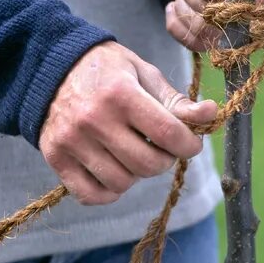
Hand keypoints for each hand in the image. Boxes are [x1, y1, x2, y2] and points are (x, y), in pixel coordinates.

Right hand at [39, 42, 217, 204]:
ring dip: (137, 174)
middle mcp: (94, 119)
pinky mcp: (56, 158)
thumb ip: (176, 101)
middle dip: (165, 160)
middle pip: (148, 164)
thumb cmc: (108, 71)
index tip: (190, 143)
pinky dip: (109, 191)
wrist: (52, 67)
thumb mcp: (144, 75)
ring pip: (122, 183)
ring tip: (133, 153)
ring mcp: (72, 141)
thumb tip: (210, 114)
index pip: (169, 134)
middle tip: (161, 147)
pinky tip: (114, 170)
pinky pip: (91, 195)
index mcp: (121, 94)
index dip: (189, 144)